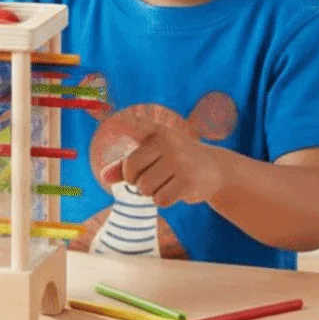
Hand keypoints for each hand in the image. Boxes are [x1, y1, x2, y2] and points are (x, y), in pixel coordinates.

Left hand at [100, 124, 224, 206]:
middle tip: (150, 178)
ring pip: (144, 188)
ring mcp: (180, 161)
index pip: (136, 125)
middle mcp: (168, 143)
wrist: (214, 169)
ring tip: (165, 183)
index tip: (115, 119)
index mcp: (156, 133)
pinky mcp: (189, 180)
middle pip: (130, 170)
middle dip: (135, 181)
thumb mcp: (151, 157)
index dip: (124, 122)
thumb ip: (124, 166)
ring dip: (150, 192)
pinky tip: (175, 190)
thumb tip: (104, 177)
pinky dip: (163, 200)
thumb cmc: (174, 161)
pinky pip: (160, 200)